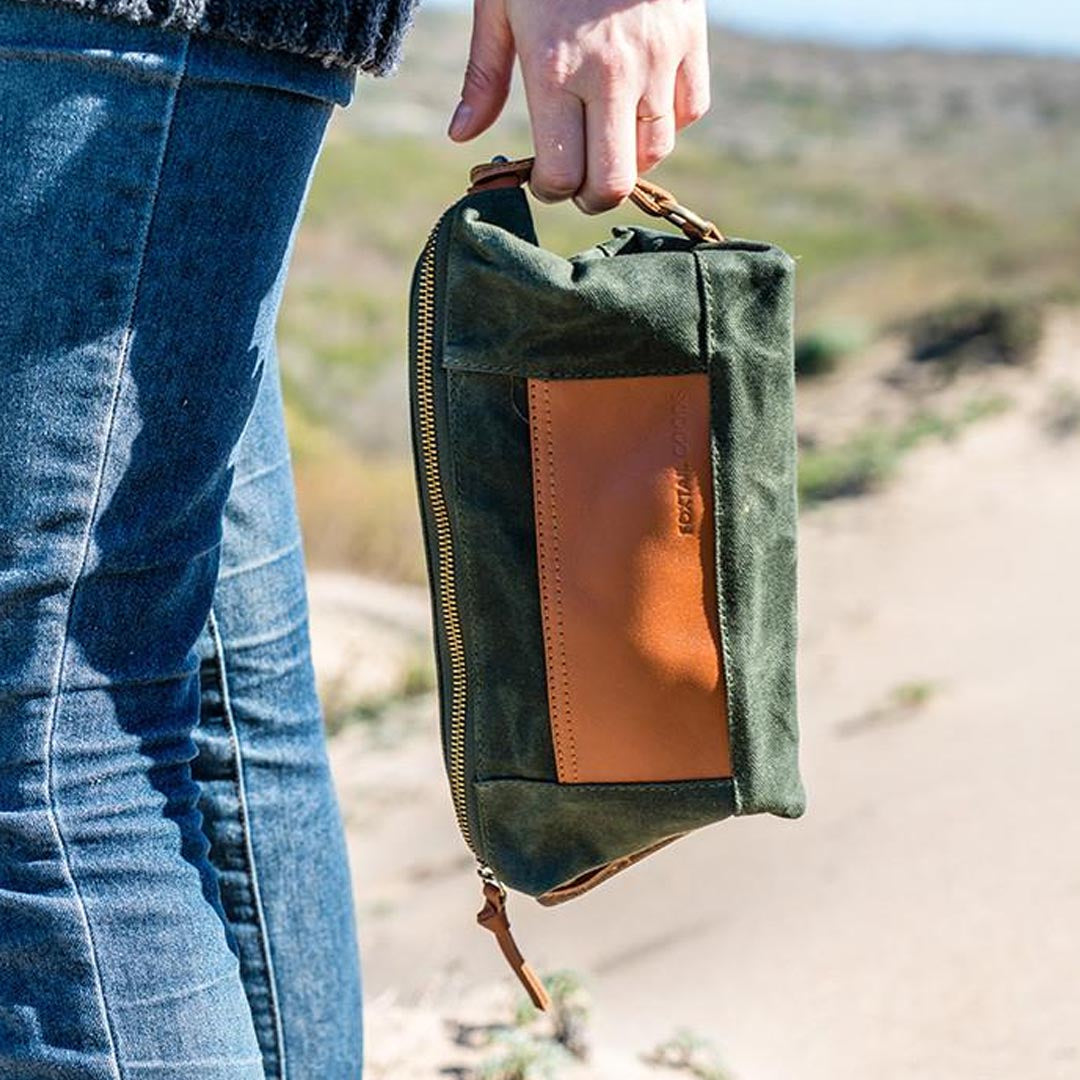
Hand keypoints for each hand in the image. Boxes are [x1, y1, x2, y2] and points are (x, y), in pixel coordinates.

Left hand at [447, 0, 709, 212]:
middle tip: (577, 180)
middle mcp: (610, 73)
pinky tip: (641, 102)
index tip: (543, 177)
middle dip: (590, 194)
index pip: (561, 175)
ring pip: (654, 154)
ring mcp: (657, 58)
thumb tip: (461, 137)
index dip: (549, 190)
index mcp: (555, 68)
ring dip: (628, 157)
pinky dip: (668, 120)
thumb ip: (484, 76)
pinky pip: (689, 112)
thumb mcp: (499, 4)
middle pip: (611, 183)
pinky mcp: (691, 39)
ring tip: (606, 135)